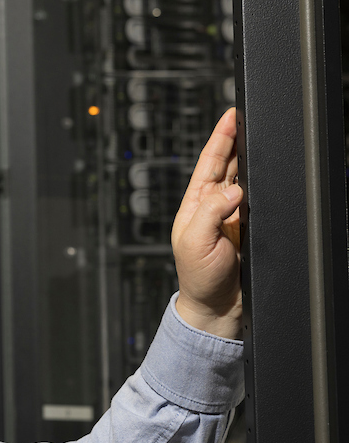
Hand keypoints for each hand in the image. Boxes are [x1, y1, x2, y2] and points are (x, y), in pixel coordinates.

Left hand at [171, 107, 242, 339]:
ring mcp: (233, 215)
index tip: (230, 115)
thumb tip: (233, 190)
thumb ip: (211, 213)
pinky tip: (268, 170)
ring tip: (257, 133)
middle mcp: (214, 205)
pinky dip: (264, 183)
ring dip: (251, 157)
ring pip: (245, 178)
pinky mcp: (250, 226)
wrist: (216, 306)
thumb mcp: (196, 242)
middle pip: (229, 164)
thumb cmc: (198, 278)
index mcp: (195, 204)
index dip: (220, 138)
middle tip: (247, 114)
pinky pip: (260, 199)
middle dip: (237, 138)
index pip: (209, 163)